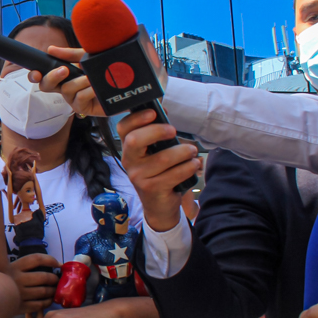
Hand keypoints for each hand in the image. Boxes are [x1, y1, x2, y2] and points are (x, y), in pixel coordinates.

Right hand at [8, 253, 60, 313]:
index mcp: (14, 267)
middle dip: (54, 278)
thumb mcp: (8, 269)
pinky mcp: (20, 306)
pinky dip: (47, 302)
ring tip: (55, 290)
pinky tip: (48, 300)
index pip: (36, 259)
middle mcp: (17, 279)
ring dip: (52, 291)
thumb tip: (49, 263)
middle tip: (57, 279)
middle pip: (43, 277)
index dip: (50, 260)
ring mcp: (19, 294)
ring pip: (43, 291)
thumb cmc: (1, 281)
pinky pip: (39, 304)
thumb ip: (23, 266)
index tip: (58, 264)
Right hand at [28, 46, 103, 117]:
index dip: (35, 75)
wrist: (128, 82)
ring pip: (66, 90)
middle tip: (64, 70)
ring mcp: (74, 99)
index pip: (42, 76)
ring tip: (92, 77)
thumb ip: (70, 54)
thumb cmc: (107, 70)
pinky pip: (79, 99)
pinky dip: (88, 91)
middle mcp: (66, 88)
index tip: (36, 72)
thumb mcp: (88, 57)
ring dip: (79, 81)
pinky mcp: (84, 109)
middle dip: (52, 77)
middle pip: (46, 86)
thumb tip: (50, 49)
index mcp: (64, 76)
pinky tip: (95, 87)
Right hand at [116, 109, 200, 232]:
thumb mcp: (154, 153)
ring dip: (184, 152)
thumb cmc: (159, 173)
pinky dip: (189, 167)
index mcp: (129, 149)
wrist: (159, 205)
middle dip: (157, 131)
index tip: (153, 113)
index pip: (123, 128)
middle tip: (173, 131)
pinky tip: (193, 165)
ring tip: (192, 152)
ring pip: (163, 157)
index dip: (136, 118)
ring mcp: (138, 176)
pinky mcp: (152, 188)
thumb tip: (163, 112)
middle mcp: (129, 161)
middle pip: (135, 140)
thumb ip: (156, 135)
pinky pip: (175, 173)